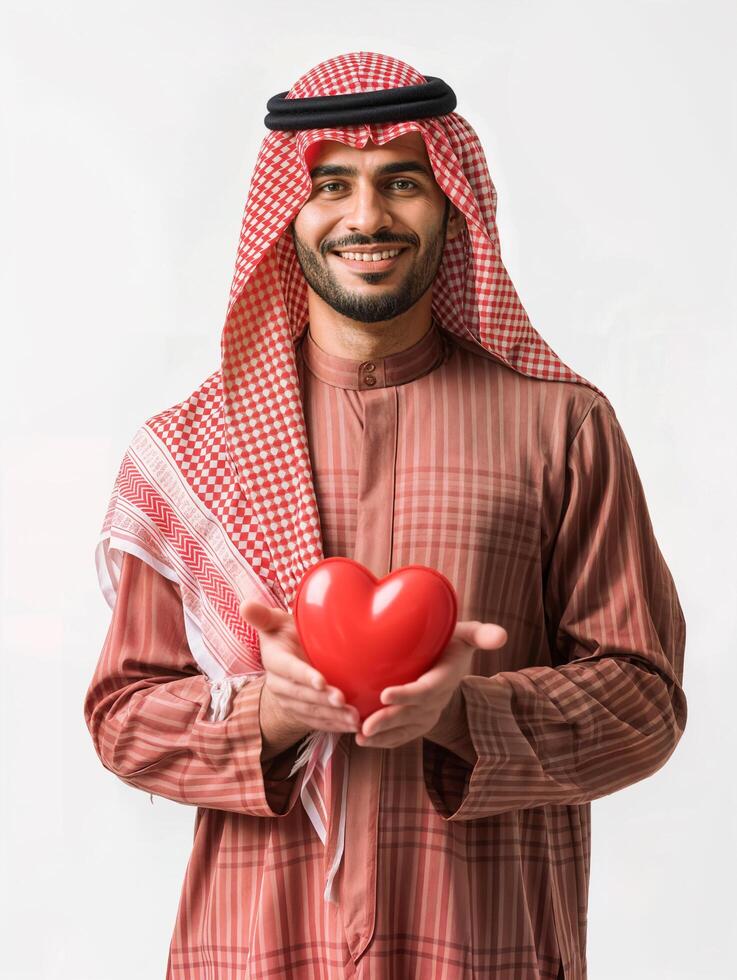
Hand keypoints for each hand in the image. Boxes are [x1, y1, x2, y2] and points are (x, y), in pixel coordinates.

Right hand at [239, 601, 360, 757]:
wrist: (288, 659)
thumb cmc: (286, 634)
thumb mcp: (276, 622)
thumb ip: (263, 616)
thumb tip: (245, 604)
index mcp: (274, 660)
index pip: (288, 669)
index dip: (304, 676)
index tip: (322, 681)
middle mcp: (278, 684)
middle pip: (300, 695)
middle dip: (321, 700)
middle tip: (343, 701)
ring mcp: (289, 702)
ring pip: (310, 712)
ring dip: (332, 716)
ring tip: (354, 718)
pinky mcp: (301, 714)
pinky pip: (317, 723)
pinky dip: (335, 726)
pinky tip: (353, 727)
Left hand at [354, 619, 507, 750]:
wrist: (447, 667)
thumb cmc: (451, 643)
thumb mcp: (467, 635)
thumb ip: (481, 634)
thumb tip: (503, 636)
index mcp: (445, 678)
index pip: (427, 690)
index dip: (408, 695)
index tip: (385, 693)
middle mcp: (437, 701)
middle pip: (411, 714)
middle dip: (389, 720)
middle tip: (365, 724)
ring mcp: (426, 714)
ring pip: (404, 728)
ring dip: (382, 735)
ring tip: (360, 736)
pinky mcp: (416, 723)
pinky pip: (400, 736)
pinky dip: (382, 741)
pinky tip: (361, 740)